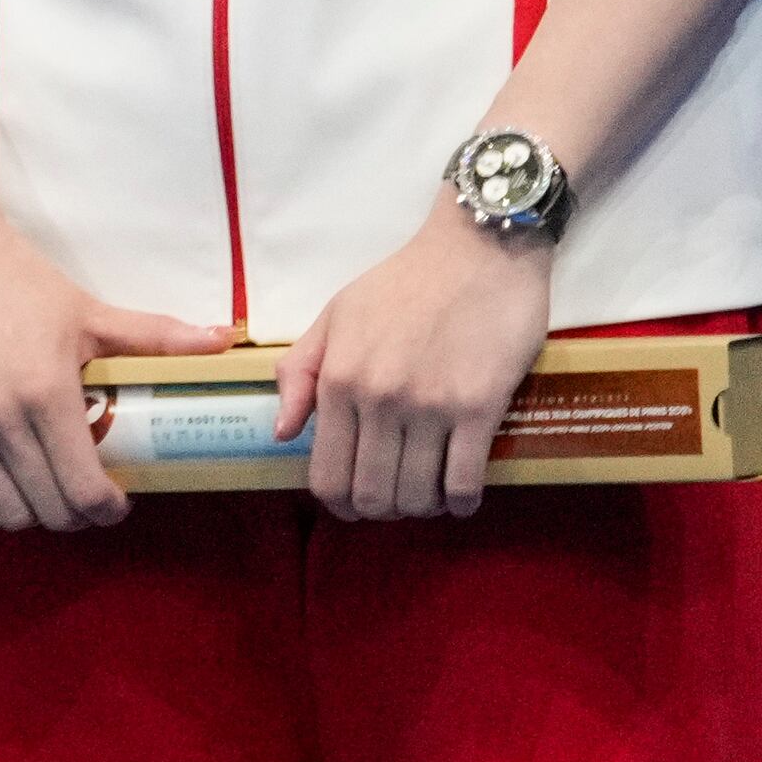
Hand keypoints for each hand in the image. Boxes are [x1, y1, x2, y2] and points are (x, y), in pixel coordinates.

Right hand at [0, 189, 229, 531]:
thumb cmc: (15, 278)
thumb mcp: (88, 310)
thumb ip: (156, 336)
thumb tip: (224, 339)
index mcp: (48, 393)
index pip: (84, 491)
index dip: (107, 510)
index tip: (115, 501)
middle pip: (47, 510)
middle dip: (75, 515)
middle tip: (83, 498)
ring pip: (1, 512)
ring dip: (30, 514)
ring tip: (41, 494)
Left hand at [272, 205, 553, 519]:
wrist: (477, 251)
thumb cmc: (403, 283)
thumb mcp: (336, 315)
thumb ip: (301, 372)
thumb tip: (282, 432)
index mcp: (338, 379)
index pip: (327, 475)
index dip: (339, 503)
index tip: (354, 503)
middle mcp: (379, 399)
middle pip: (372, 496)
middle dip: (381, 510)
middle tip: (395, 498)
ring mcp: (430, 407)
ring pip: (418, 498)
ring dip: (422, 508)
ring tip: (428, 492)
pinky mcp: (480, 409)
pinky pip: (464, 484)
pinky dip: (460, 502)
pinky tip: (460, 493)